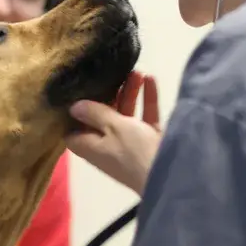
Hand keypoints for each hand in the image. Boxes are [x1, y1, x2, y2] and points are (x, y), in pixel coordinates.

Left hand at [66, 71, 161, 195]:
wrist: (172, 174)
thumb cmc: (136, 151)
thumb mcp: (113, 127)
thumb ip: (95, 113)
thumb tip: (74, 107)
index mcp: (92, 146)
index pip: (73, 132)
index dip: (72, 114)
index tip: (76, 92)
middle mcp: (108, 146)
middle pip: (102, 118)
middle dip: (108, 95)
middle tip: (112, 74)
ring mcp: (130, 145)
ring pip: (126, 115)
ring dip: (130, 94)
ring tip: (135, 71)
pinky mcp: (150, 142)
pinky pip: (145, 118)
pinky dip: (147, 100)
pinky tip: (150, 78)